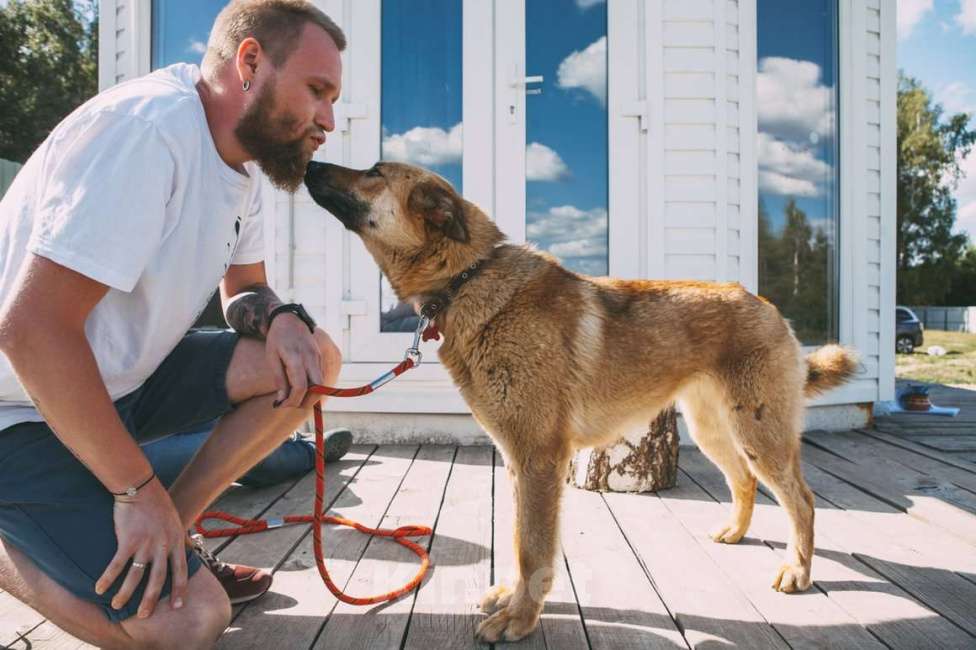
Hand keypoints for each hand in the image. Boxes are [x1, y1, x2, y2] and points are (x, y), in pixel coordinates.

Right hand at [95, 479, 187, 618]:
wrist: (141, 488)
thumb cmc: (157, 503)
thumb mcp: (174, 521)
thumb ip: (174, 539)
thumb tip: (178, 553)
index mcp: (176, 541)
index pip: (181, 570)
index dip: (179, 589)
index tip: (177, 605)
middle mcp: (162, 545)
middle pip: (158, 579)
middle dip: (151, 599)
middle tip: (144, 615)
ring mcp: (145, 544)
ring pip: (136, 576)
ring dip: (126, 593)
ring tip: (118, 606)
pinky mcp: (128, 541)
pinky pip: (116, 565)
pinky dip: (107, 579)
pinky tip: (99, 589)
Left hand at [266, 316, 329, 407]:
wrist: (289, 319)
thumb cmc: (277, 339)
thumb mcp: (272, 358)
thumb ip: (279, 380)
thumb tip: (282, 401)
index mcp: (296, 357)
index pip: (301, 387)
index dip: (294, 400)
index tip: (283, 405)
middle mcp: (310, 358)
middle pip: (318, 388)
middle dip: (307, 402)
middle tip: (292, 405)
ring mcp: (317, 357)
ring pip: (321, 384)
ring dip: (311, 396)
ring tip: (295, 398)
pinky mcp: (319, 358)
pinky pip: (320, 377)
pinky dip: (313, 387)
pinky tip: (301, 388)